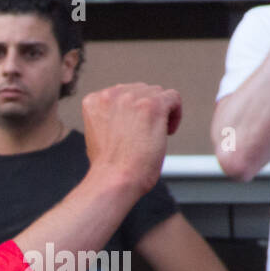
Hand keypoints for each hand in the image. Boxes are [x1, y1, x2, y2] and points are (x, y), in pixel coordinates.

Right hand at [81, 83, 181, 197]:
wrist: (114, 180)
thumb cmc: (108, 166)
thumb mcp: (98, 134)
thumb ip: (110, 117)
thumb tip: (128, 114)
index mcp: (94, 100)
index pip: (121, 92)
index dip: (131, 111)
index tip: (133, 129)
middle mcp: (111, 95)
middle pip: (141, 90)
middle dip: (146, 110)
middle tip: (145, 134)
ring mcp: (132, 98)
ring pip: (158, 94)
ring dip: (161, 113)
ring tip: (155, 135)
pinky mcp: (153, 105)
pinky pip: (173, 98)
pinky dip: (175, 115)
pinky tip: (167, 132)